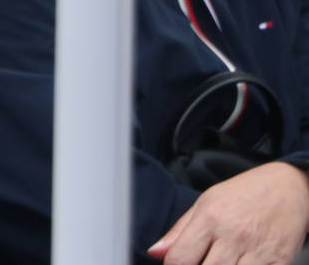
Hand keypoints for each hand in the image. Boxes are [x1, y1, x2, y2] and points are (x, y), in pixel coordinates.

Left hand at [148, 162, 308, 263]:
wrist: (288, 186)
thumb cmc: (244, 194)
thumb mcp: (205, 203)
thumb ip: (179, 232)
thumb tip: (155, 252)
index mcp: (209, 218)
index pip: (180, 258)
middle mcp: (233, 235)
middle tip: (198, 263)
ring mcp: (257, 250)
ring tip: (217, 264)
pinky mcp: (279, 261)